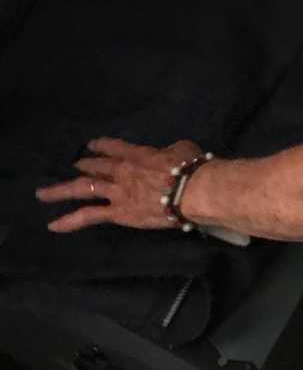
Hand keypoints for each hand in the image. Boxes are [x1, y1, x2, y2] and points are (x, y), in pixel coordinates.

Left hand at [35, 138, 201, 233]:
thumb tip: (171, 155)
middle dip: (84, 165)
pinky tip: (53, 225)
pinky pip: (89, 216)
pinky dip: (70, 220)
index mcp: (139, 154)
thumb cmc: (192, 168)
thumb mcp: (183, 149)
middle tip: (74, 165)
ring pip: (83, 188)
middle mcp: (122, 171)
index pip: (115, 147)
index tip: (92, 145)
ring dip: (61, 190)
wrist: (193, 191)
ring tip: (43, 194)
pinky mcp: (118, 213)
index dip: (102, 145)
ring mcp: (117, 192)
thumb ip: (170, 152)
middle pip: (96, 166)